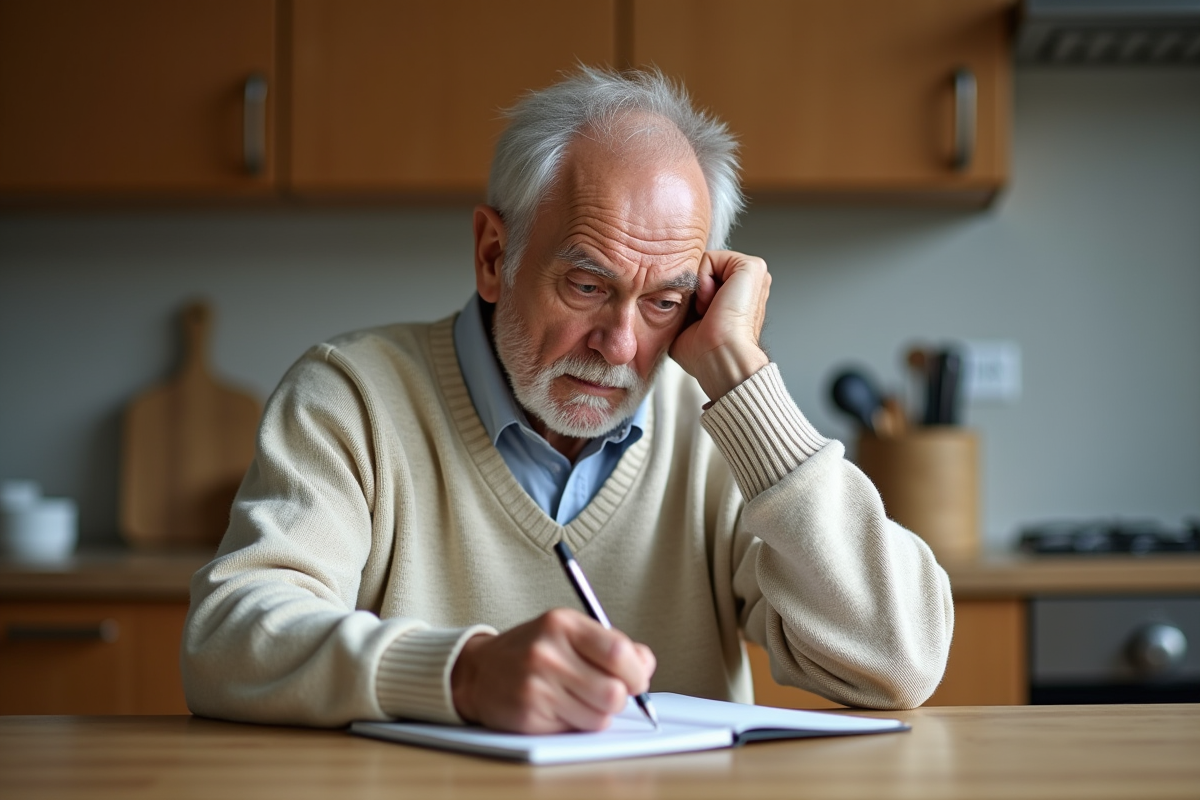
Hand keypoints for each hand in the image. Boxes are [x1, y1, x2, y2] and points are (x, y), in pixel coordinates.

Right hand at [450, 608, 655, 732]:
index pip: (619, 653)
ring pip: (600, 717)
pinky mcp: (529, 714)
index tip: (637, 680)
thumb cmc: (532, 651)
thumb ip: (610, 645)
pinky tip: (558, 708)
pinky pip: (576, 730)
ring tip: (578, 699)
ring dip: (597, 714)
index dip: (637, 673)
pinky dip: (576, 724)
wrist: (478, 672)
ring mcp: (537, 685)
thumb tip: (645, 667)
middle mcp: (548, 652)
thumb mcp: (568, 632)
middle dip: (619, 699)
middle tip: (606, 692)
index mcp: (563, 624)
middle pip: (614, 693)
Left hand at [669, 250, 770, 400]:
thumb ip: (683, 303)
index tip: (694, 316)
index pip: (703, 278)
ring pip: (706, 262)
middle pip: (703, 268)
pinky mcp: (752, 266)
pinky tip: (710, 300)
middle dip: (693, 288)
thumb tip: (662, 293)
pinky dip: (703, 277)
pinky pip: (712, 257)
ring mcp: (752, 275)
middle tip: (700, 313)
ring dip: (698, 285)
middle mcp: (746, 284)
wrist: (719, 357)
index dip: (689, 293)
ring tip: (706, 309)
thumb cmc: (704, 351)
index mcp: (737, 297)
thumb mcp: (686, 321)